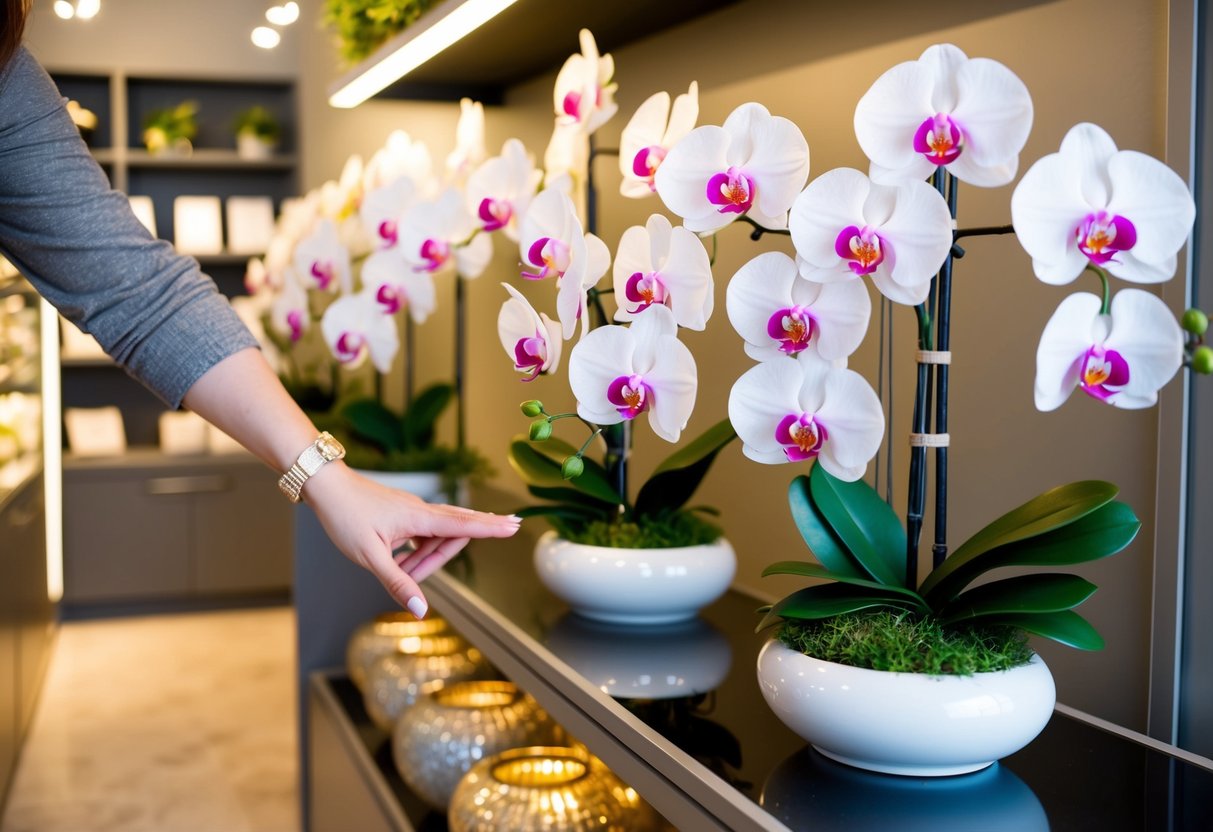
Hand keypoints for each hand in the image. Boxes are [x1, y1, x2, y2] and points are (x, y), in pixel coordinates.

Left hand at [303, 463, 519, 616]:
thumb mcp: (369, 556)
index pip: (465, 525)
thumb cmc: (345, 516)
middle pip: (452, 535)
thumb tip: (421, 610)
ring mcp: (412, 511)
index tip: (516, 526)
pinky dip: (415, 552)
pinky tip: (399, 561)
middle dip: (442, 560)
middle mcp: (421, 511)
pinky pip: (422, 534)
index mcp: (419, 518)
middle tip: (411, 578)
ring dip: (423, 560)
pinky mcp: (402, 512)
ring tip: (398, 574)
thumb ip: (398, 581)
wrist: (326, 486)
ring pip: (434, 537)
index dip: (492, 528)